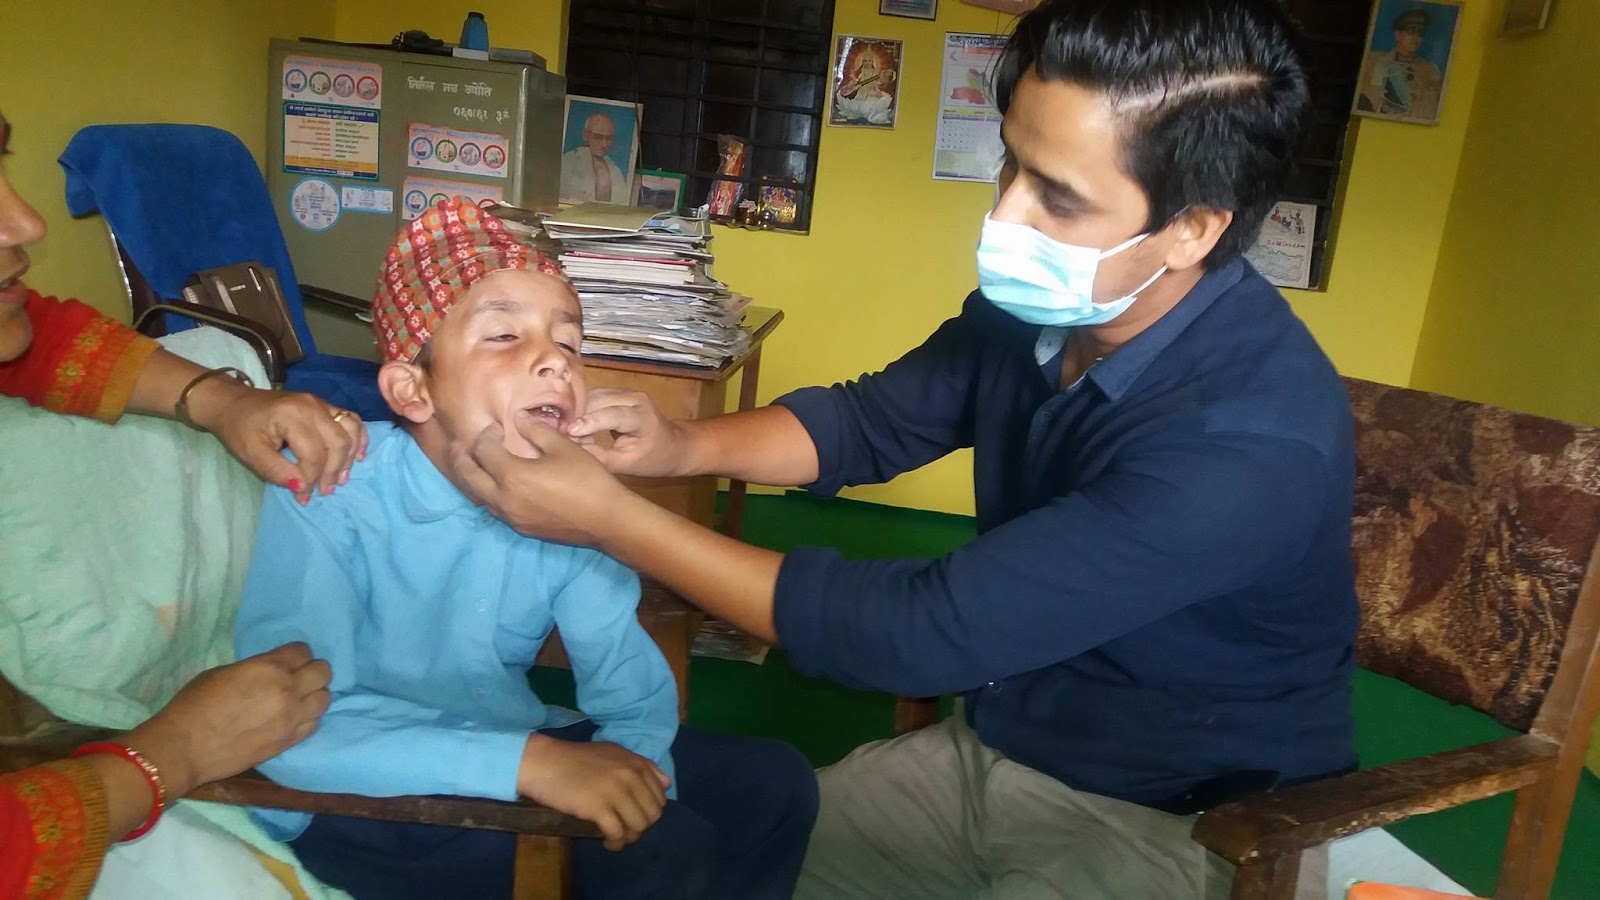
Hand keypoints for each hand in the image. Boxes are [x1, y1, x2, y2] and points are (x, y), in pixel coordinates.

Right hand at [124, 642, 331, 796]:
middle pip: (323, 672)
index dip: (295, 654)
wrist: (184, 748)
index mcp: (269, 667)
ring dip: (313, 695)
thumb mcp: (224, 672)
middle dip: (311, 671)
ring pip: (324, 699)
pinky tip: (293, 719)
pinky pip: (314, 724)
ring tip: (298, 699)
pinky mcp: (288, 742)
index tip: (288, 660)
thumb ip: (255, 669)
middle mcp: (288, 690)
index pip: (303, 651)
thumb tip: (269, 672)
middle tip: (297, 677)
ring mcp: (291, 718)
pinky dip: (307, 718)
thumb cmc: (194, 704)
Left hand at [187, 380, 368, 502]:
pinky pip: (352, 421)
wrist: (233, 403)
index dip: (311, 478)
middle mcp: (312, 406)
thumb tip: (302, 487)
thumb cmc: (239, 429)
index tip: (301, 496)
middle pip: (338, 443)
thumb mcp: (250, 454)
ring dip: (349, 458)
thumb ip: (276, 471)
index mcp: (292, 415)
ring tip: (341, 478)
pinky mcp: (324, 405)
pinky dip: (359, 439)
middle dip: (333, 472)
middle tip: (324, 491)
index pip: (314, 453)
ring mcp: (321, 403)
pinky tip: (358, 456)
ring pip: (350, 431)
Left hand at [453, 412, 630, 544]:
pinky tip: (495, 484)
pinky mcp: (520, 528)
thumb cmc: (588, 479)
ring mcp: (511, 516)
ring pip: (478, 496)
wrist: (606, 519)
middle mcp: (504, 498)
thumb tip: (519, 418)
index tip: (496, 428)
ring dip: (472, 477)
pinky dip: (487, 493)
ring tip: (472, 463)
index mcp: (512, 475)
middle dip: (461, 457)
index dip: (486, 435)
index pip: (484, 451)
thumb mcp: (564, 447)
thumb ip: (537, 431)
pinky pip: (494, 508)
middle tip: (458, 445)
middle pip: (468, 476)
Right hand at [517, 733, 669, 850]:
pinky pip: (618, 834)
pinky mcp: (599, 808)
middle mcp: (632, 776)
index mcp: (637, 763)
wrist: (545, 763)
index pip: (660, 798)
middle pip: (652, 815)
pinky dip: (615, 843)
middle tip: (624, 829)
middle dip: (640, 827)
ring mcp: (616, 792)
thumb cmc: (576, 759)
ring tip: (616, 837)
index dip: (649, 812)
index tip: (634, 816)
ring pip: (639, 827)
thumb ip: (642, 766)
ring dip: (629, 837)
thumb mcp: (614, 753)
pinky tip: (607, 842)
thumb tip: (666, 784)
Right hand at [566, 389, 691, 477]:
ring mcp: (626, 393)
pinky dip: (581, 410)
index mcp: (643, 416)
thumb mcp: (629, 464)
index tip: (568, 432)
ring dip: (576, 412)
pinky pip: (593, 398)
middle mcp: (634, 398)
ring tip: (564, 431)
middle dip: (577, 416)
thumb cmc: (654, 458)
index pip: (613, 414)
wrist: (674, 445)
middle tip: (560, 435)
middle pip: (598, 401)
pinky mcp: (617, 394)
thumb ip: (602, 457)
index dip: (590, 422)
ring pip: (592, 396)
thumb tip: (574, 449)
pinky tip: (572, 425)